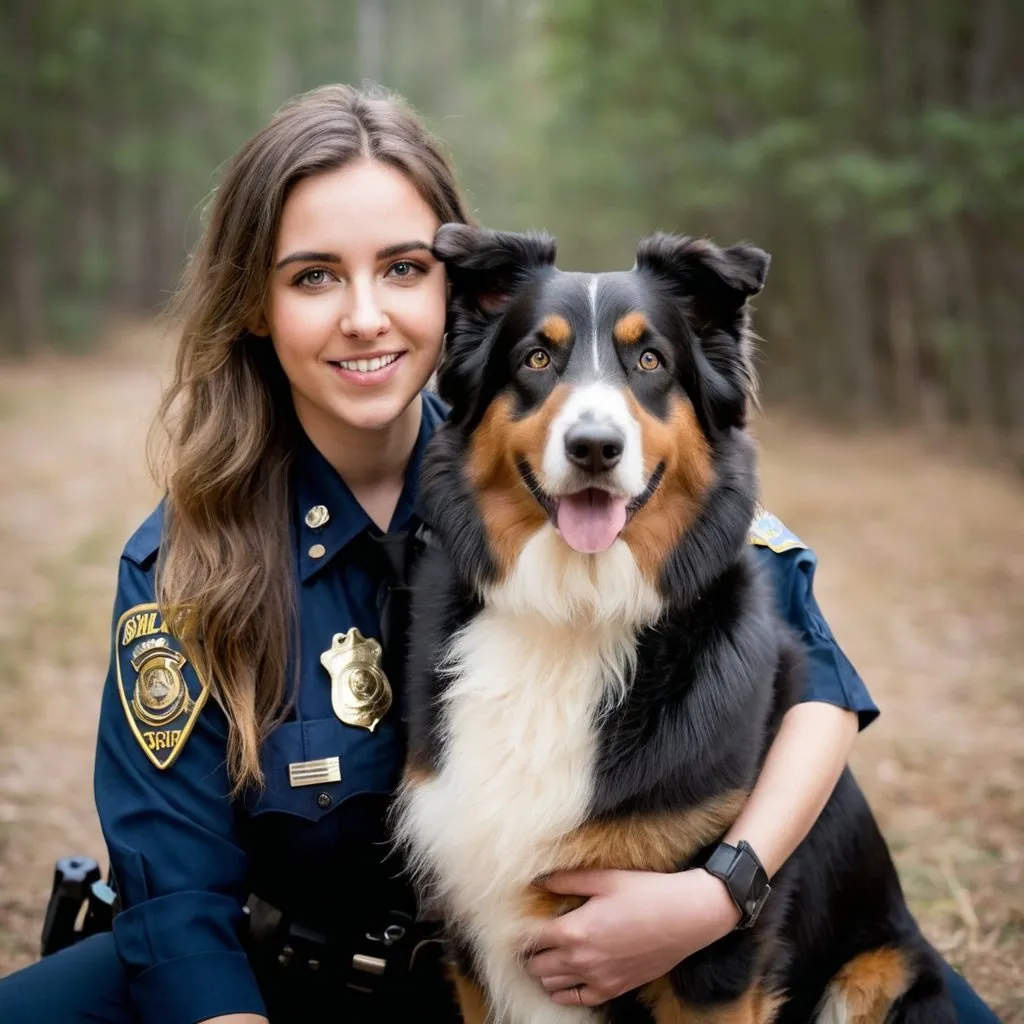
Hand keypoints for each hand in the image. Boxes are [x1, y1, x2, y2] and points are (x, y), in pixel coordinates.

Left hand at [523, 867, 740, 1007]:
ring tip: (545, 955)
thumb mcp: (604, 879)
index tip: (518, 924)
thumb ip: (567, 880)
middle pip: (536, 966)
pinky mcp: (614, 989)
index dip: (520, 932)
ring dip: (543, 972)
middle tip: (530, 939)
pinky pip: (577, 1000)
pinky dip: (563, 992)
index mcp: (575, 930)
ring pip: (552, 985)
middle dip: (528, 953)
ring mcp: (598, 978)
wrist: (686, 917)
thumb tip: (538, 880)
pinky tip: (562, 980)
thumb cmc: (646, 892)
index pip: (531, 939)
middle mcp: (582, 960)